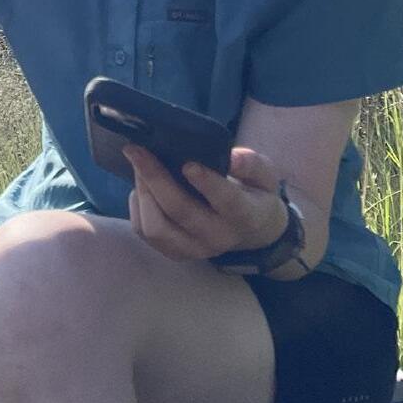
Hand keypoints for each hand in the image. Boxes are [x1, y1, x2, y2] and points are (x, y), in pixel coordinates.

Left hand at [124, 144, 285, 264]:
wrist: (252, 230)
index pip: (227, 202)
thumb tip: (231, 157)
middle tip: (136, 150)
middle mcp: (218, 237)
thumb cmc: (255, 194)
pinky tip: (142, 187)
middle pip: (180, 211)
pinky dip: (138, 206)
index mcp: (245, 215)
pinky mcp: (174, 252)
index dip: (207, 184)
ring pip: (156, 227)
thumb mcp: (265, 175)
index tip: (187, 164)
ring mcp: (194, 249)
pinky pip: (145, 232)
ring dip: (143, 193)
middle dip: (155, 178)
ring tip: (140, 166)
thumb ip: (251, 164)